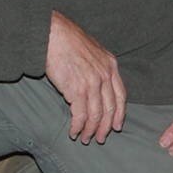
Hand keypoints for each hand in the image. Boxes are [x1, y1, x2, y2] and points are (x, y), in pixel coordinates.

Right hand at [45, 11, 125, 143]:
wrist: (52, 34)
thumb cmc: (67, 40)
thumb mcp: (92, 50)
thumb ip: (98, 66)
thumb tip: (97, 84)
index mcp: (110, 65)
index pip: (120, 95)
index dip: (119, 114)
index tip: (116, 126)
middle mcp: (104, 75)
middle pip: (109, 109)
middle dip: (105, 127)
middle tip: (99, 139)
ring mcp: (92, 83)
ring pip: (96, 115)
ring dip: (90, 130)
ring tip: (85, 139)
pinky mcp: (77, 89)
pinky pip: (80, 115)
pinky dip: (78, 126)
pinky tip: (73, 132)